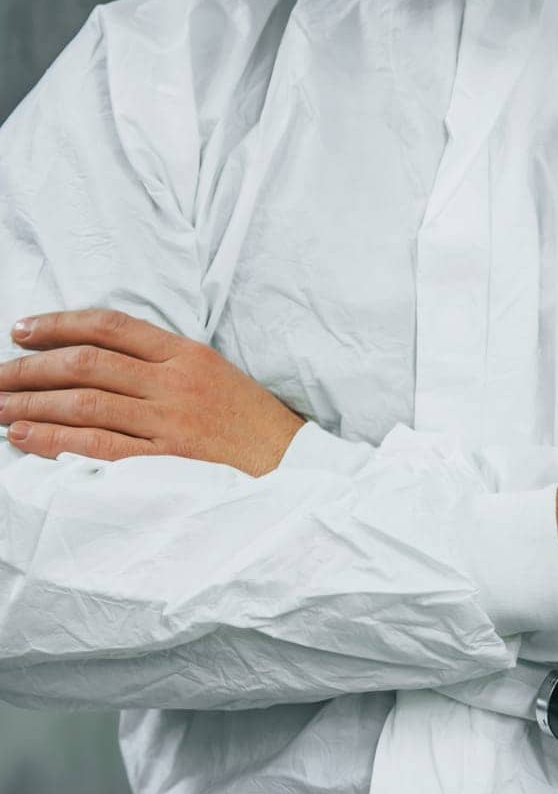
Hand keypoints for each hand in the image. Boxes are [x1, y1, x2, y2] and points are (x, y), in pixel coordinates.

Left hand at [1, 309, 303, 476]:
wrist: (294, 468)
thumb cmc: (253, 424)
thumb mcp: (216, 375)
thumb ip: (164, 363)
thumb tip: (98, 360)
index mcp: (188, 355)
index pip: (111, 326)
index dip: (58, 324)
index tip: (21, 330)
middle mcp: (176, 383)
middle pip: (86, 364)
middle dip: (29, 368)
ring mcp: (170, 423)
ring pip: (83, 404)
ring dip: (30, 405)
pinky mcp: (167, 462)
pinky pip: (97, 447)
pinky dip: (53, 441)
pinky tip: (23, 436)